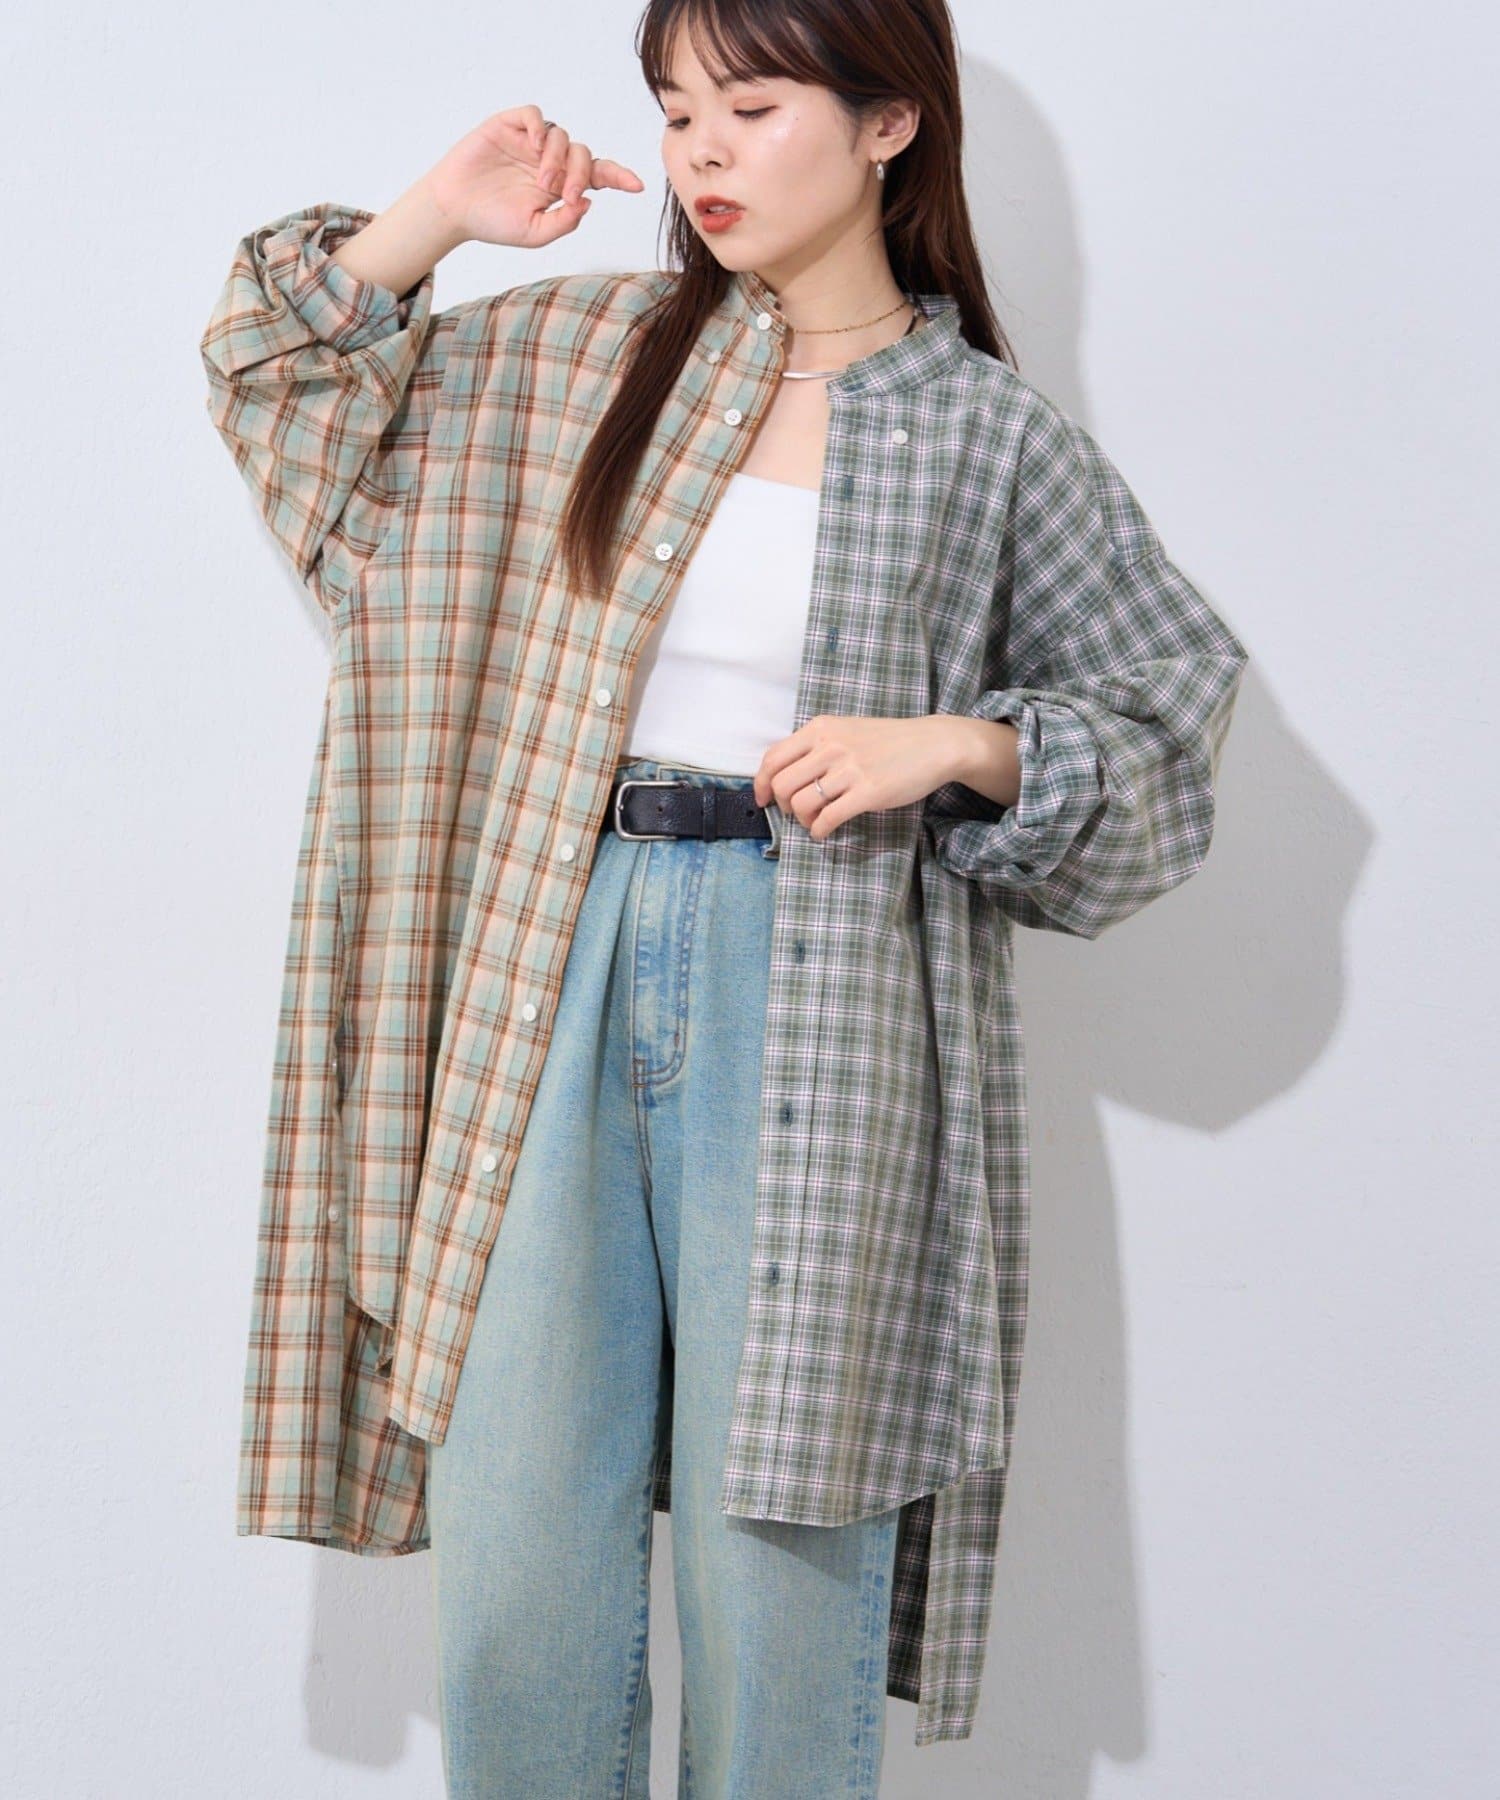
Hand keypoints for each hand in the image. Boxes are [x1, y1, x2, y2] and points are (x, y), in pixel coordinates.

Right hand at [423, 107, 645, 250]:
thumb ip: (566, 221)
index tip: (637, 186)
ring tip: (540, 183)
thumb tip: (590, 200)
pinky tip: (535, 146)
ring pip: (562, 136)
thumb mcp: (536, 233)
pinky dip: (541, 127)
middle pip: (583, 154)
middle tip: (563, 194)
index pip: (597, 175)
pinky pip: (536, 115)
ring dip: (558, 160)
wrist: (455, 210)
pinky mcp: (510, 127)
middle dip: (579, 174)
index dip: (619, 177)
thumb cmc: (494, 223)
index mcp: (561, 186)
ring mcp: (531, 143)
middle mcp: (550, 161)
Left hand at [752, 714, 970, 842]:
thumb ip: (816, 746)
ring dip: (802, 820)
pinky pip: (828, 819)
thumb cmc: (888, 740)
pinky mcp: (867, 792)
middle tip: (796, 811)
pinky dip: (819, 831)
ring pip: (802, 804)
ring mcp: (849, 770)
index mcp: (820, 729)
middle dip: (783, 805)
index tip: (763, 799)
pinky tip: (824, 831)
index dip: (760, 784)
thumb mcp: (845, 730)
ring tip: (814, 821)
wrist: (932, 745)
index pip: (773, 758)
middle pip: (782, 785)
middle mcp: (830, 746)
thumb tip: (786, 774)